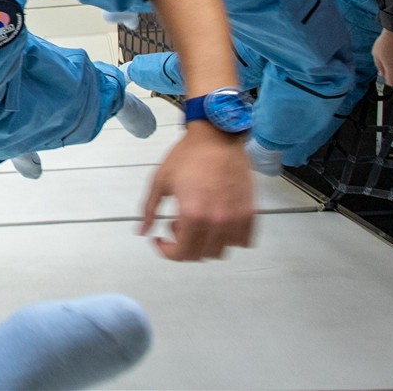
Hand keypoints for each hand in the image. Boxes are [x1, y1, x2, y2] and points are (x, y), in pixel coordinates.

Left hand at [140, 123, 254, 260]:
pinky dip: (229, 239)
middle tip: (176, 225)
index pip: (182, 253)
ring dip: (206, 243)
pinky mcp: (250, 212)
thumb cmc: (188, 155)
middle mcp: (217, 221)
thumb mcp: (160, 181)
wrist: (216, 136)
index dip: (167, 251)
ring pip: (222, 250)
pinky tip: (217, 223)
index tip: (160, 240)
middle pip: (201, 255)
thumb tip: (143, 232)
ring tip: (197, 222)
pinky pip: (243, 241)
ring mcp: (236, 218)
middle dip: (184, 245)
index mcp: (193, 214)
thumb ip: (149, 210)